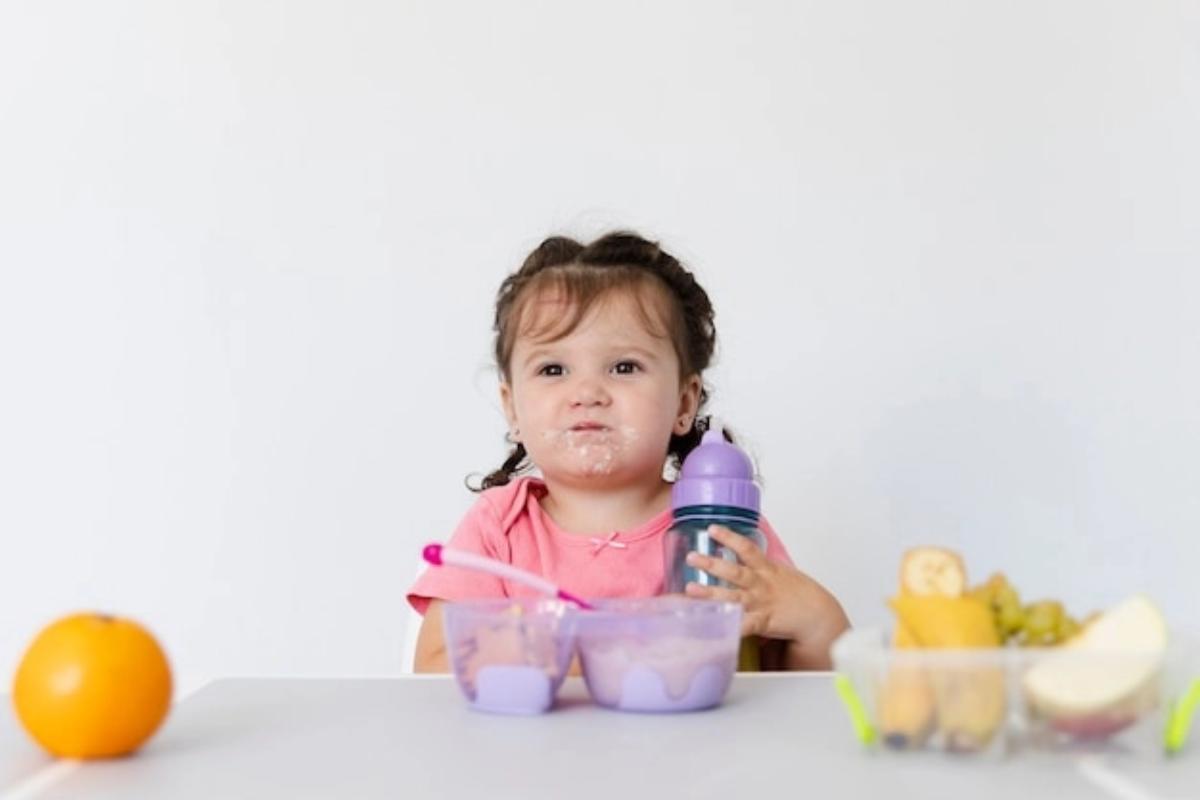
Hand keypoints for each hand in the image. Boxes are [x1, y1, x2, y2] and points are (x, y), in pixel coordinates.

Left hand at [684, 525, 849, 668]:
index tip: (712, 529)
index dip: (729, 537)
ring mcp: (760, 604)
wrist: (816, 614)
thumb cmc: (794, 591)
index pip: (747, 548)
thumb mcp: (777, 570)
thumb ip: (756, 562)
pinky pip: (743, 625)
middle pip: (734, 572)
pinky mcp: (761, 623)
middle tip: (691, 557)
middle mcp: (760, 584)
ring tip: (690, 589)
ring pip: (733, 597)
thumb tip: (735, 548)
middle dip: (711, 565)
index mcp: (765, 569)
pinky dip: (729, 626)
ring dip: (710, 594)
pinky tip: (712, 625)